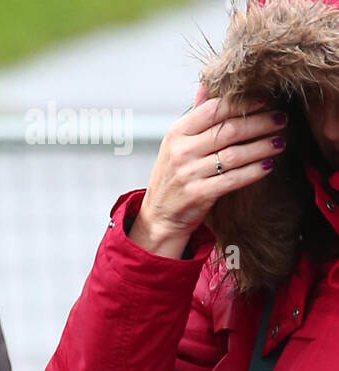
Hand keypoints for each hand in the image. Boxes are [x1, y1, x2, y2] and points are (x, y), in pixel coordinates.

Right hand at [129, 87, 285, 257]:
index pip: (214, 109)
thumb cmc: (173, 176)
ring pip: (234, 155)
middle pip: (228, 130)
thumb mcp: (177, 144)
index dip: (242, 102)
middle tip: (281, 119)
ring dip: (261, 147)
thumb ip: (196, 116)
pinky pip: (232, 179)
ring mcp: (188, 174)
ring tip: (280, 142)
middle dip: (260, 123)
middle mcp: (181, 151)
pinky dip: (253, 172)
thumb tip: (208, 84)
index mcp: (177, 133)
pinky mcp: (197, 195)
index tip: (265, 99)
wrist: (158, 217)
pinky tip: (268, 166)